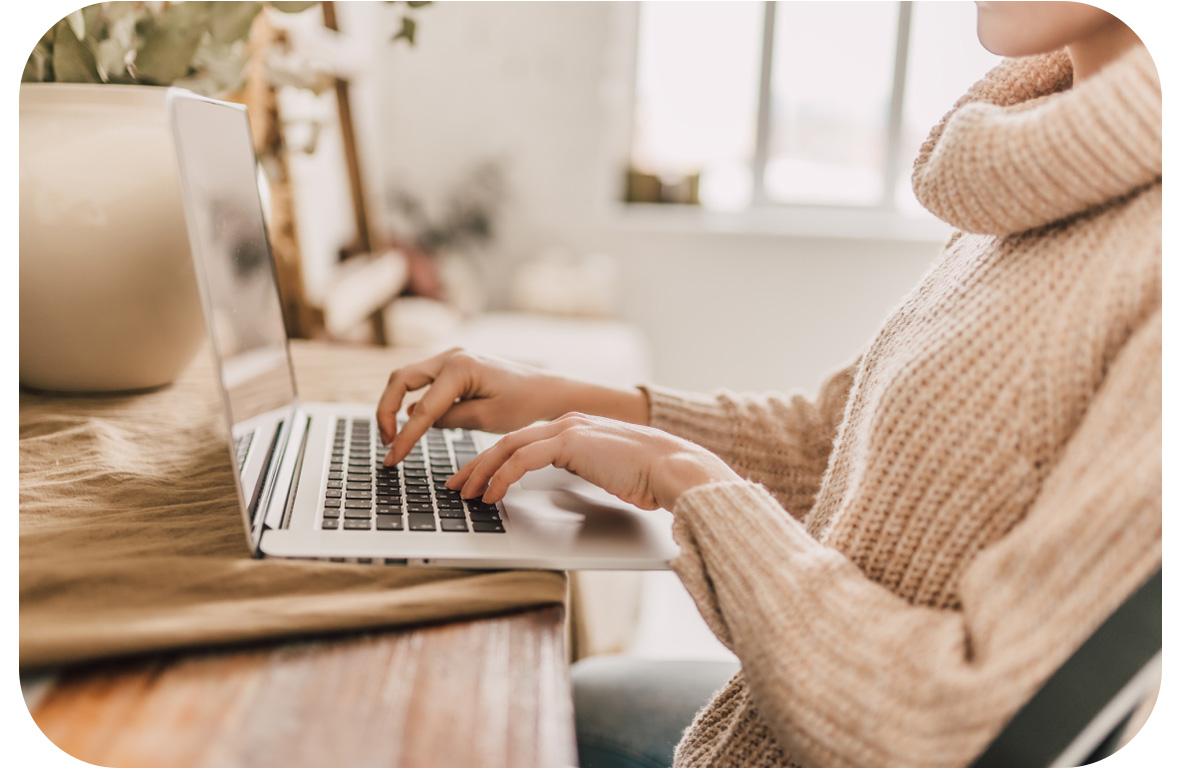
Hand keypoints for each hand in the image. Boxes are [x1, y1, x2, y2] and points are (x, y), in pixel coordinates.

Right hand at [376, 348, 647, 464]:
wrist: (548, 391)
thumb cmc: (526, 404)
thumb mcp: (487, 418)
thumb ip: (450, 419)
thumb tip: (420, 422)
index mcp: (460, 368)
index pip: (421, 409)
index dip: (404, 438)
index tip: (392, 459)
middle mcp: (451, 356)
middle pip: (400, 379)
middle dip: (386, 411)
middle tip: (387, 442)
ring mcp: (452, 358)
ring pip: (408, 378)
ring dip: (396, 404)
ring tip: (395, 437)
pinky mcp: (454, 366)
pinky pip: (424, 382)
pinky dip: (413, 400)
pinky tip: (415, 425)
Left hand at [446, 412, 741, 510]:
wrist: (675, 467)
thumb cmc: (650, 476)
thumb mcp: (606, 473)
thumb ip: (582, 474)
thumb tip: (565, 496)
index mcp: (574, 429)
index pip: (521, 442)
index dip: (492, 461)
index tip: (474, 479)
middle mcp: (567, 423)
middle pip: (507, 442)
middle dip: (476, 465)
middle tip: (455, 486)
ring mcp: (569, 429)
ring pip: (508, 447)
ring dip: (482, 472)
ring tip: (465, 495)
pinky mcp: (571, 442)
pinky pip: (524, 459)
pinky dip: (502, 477)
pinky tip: (491, 495)